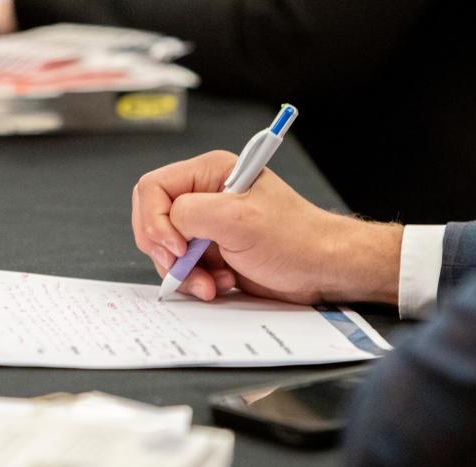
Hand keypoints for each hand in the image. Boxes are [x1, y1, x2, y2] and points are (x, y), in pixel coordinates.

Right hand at [132, 150, 402, 303]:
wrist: (322, 268)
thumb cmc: (294, 239)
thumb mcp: (238, 220)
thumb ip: (190, 214)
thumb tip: (166, 226)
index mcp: (209, 173)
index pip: (153, 189)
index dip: (154, 220)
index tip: (176, 247)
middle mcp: (205, 196)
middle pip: (154, 220)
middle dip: (166, 251)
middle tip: (184, 267)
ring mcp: (208, 226)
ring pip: (167, 249)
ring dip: (184, 272)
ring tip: (211, 283)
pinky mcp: (214, 252)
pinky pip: (184, 268)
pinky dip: (196, 281)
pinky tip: (221, 284)